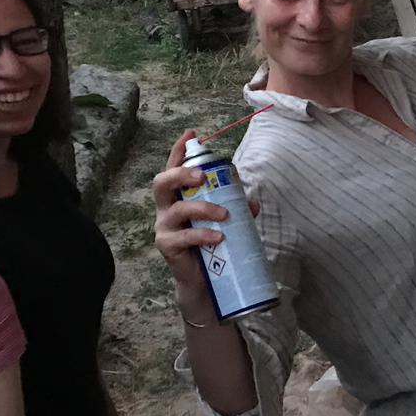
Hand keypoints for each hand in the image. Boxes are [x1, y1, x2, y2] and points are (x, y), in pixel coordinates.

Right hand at [150, 131, 258, 308]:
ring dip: (203, 208)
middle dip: (180, 173)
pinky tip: (219, 236)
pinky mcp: (168, 247)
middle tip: (202, 174)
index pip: (173, 168)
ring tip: (225, 214)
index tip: (191, 133)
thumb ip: (236, 209)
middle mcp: (166, 209)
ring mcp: (164, 228)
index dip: (179, 150)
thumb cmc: (212, 244)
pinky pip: (183, 237)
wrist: (204, 282)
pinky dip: (202, 234)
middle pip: (161, 183)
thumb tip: (254, 202)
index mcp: (178, 197)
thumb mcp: (225, 222)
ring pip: (176, 210)